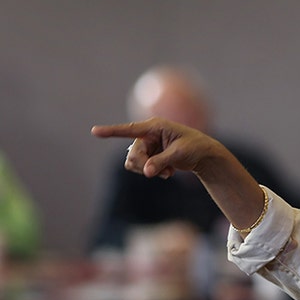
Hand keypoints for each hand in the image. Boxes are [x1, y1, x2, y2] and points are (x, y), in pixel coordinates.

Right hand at [91, 117, 233, 179]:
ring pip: (133, 162)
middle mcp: (148, 134)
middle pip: (132, 154)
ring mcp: (147, 144)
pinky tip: (168, 171)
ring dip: (148, 170)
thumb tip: (145, 172)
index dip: (111, 131)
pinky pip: (140, 167)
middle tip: (163, 173)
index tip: (94, 131)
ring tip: (167, 172)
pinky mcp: (149, 154)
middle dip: (143, 165)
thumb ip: (161, 162)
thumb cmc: (195, 148)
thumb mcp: (179, 155)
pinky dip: (152, 172)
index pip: (130, 129)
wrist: (204, 156)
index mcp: (155, 127)